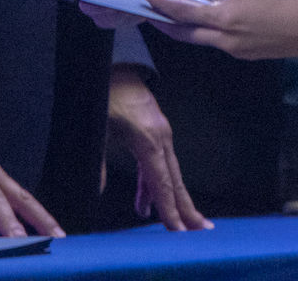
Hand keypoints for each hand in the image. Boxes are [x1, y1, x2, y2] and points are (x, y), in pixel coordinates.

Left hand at [107, 68, 210, 230]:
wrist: (114, 64)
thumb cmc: (104, 93)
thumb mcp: (96, 127)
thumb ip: (97, 162)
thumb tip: (98, 191)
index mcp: (148, 140)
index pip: (162, 183)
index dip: (170, 210)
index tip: (179, 231)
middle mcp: (161, 138)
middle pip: (176, 181)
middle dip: (187, 208)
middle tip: (201, 233)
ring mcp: (161, 133)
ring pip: (171, 173)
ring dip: (175, 199)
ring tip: (181, 224)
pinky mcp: (156, 130)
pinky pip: (160, 163)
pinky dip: (156, 184)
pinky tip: (146, 204)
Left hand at [145, 0, 297, 59]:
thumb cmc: (289, 3)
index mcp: (224, 21)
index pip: (183, 14)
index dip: (162, 6)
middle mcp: (226, 41)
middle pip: (187, 34)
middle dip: (168, 23)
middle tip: (152, 10)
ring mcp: (238, 51)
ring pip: (204, 39)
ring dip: (189, 27)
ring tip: (179, 10)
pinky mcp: (251, 53)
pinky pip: (222, 41)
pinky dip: (210, 29)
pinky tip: (214, 16)